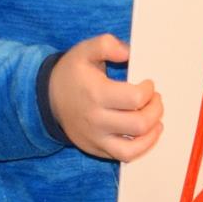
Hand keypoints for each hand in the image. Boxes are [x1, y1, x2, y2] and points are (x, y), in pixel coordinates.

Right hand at [48, 34, 162, 161]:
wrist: (47, 98)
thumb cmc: (72, 73)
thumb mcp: (85, 50)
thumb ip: (106, 45)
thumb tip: (128, 53)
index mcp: (96, 93)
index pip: (135, 98)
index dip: (149, 90)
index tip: (148, 84)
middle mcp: (95, 119)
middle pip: (138, 124)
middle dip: (155, 110)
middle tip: (155, 100)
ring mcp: (95, 138)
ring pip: (132, 149)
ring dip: (151, 134)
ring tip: (155, 121)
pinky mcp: (96, 148)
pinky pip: (123, 157)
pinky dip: (140, 148)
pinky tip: (145, 134)